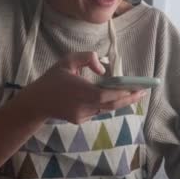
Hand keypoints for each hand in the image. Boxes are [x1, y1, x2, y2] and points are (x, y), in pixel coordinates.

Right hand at [23, 52, 146, 123]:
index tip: (137, 88)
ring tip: (133, 93)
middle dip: (129, 99)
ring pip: (105, 108)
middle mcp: (82, 106)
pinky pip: (97, 111)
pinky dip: (104, 103)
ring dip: (118, 101)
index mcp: (79, 91)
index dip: (123, 93)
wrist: (37, 102)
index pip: (106, 95)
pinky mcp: (80, 120)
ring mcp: (82, 115)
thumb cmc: (52, 79)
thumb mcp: (67, 61)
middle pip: (111, 105)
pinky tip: (108, 97)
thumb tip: (103, 69)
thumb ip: (87, 58)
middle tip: (143, 92)